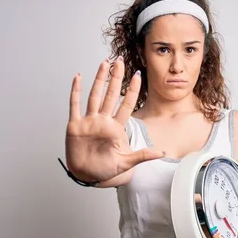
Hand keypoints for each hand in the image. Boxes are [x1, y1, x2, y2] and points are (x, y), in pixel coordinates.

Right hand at [65, 56, 163, 182]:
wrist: (87, 176)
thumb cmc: (105, 169)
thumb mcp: (126, 162)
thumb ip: (142, 155)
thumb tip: (162, 153)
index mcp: (116, 128)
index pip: (126, 104)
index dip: (132, 90)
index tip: (138, 76)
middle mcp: (103, 121)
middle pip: (111, 95)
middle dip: (116, 78)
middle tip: (120, 61)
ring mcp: (89, 122)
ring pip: (95, 96)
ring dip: (99, 80)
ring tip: (104, 64)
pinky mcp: (75, 126)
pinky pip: (75, 105)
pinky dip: (76, 91)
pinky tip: (79, 77)